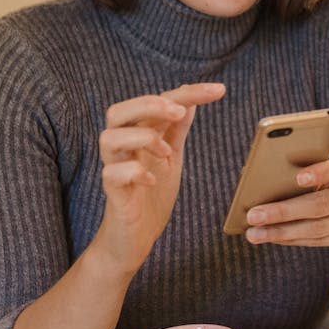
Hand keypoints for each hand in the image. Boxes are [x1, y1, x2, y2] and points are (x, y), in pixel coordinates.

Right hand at [91, 83, 225, 273]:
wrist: (135, 238)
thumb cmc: (151, 196)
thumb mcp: (171, 158)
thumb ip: (176, 130)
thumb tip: (189, 101)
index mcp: (138, 136)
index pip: (157, 103)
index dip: (187, 93)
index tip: (219, 90)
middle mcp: (123, 149)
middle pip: (118, 111)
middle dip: (149, 105)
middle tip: (179, 112)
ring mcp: (115, 169)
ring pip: (109, 137)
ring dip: (142, 138)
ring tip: (166, 152)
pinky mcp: (113, 194)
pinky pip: (112, 174)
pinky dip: (135, 172)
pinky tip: (152, 180)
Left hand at [241, 153, 328, 253]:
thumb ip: (321, 171)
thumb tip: (272, 183)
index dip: (323, 171)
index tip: (298, 177)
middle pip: (323, 205)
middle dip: (284, 211)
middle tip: (253, 215)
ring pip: (318, 229)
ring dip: (282, 232)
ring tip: (254, 233)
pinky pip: (320, 241)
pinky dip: (293, 239)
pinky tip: (273, 237)